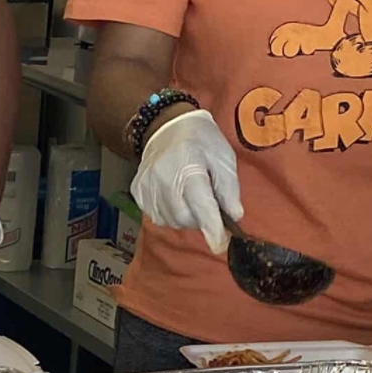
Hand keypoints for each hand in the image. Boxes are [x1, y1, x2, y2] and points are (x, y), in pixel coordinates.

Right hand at [133, 108, 242, 254]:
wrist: (165, 127)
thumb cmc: (201, 141)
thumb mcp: (224, 159)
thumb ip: (229, 189)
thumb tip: (234, 216)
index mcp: (189, 168)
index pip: (201, 206)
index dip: (212, 229)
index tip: (219, 245)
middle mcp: (163, 178)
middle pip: (185, 218)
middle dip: (201, 219)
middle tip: (207, 203)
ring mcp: (147, 186)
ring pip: (171, 220)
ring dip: (186, 218)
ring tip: (190, 198)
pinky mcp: (137, 192)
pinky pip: (157, 216)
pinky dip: (170, 214)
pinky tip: (175, 198)